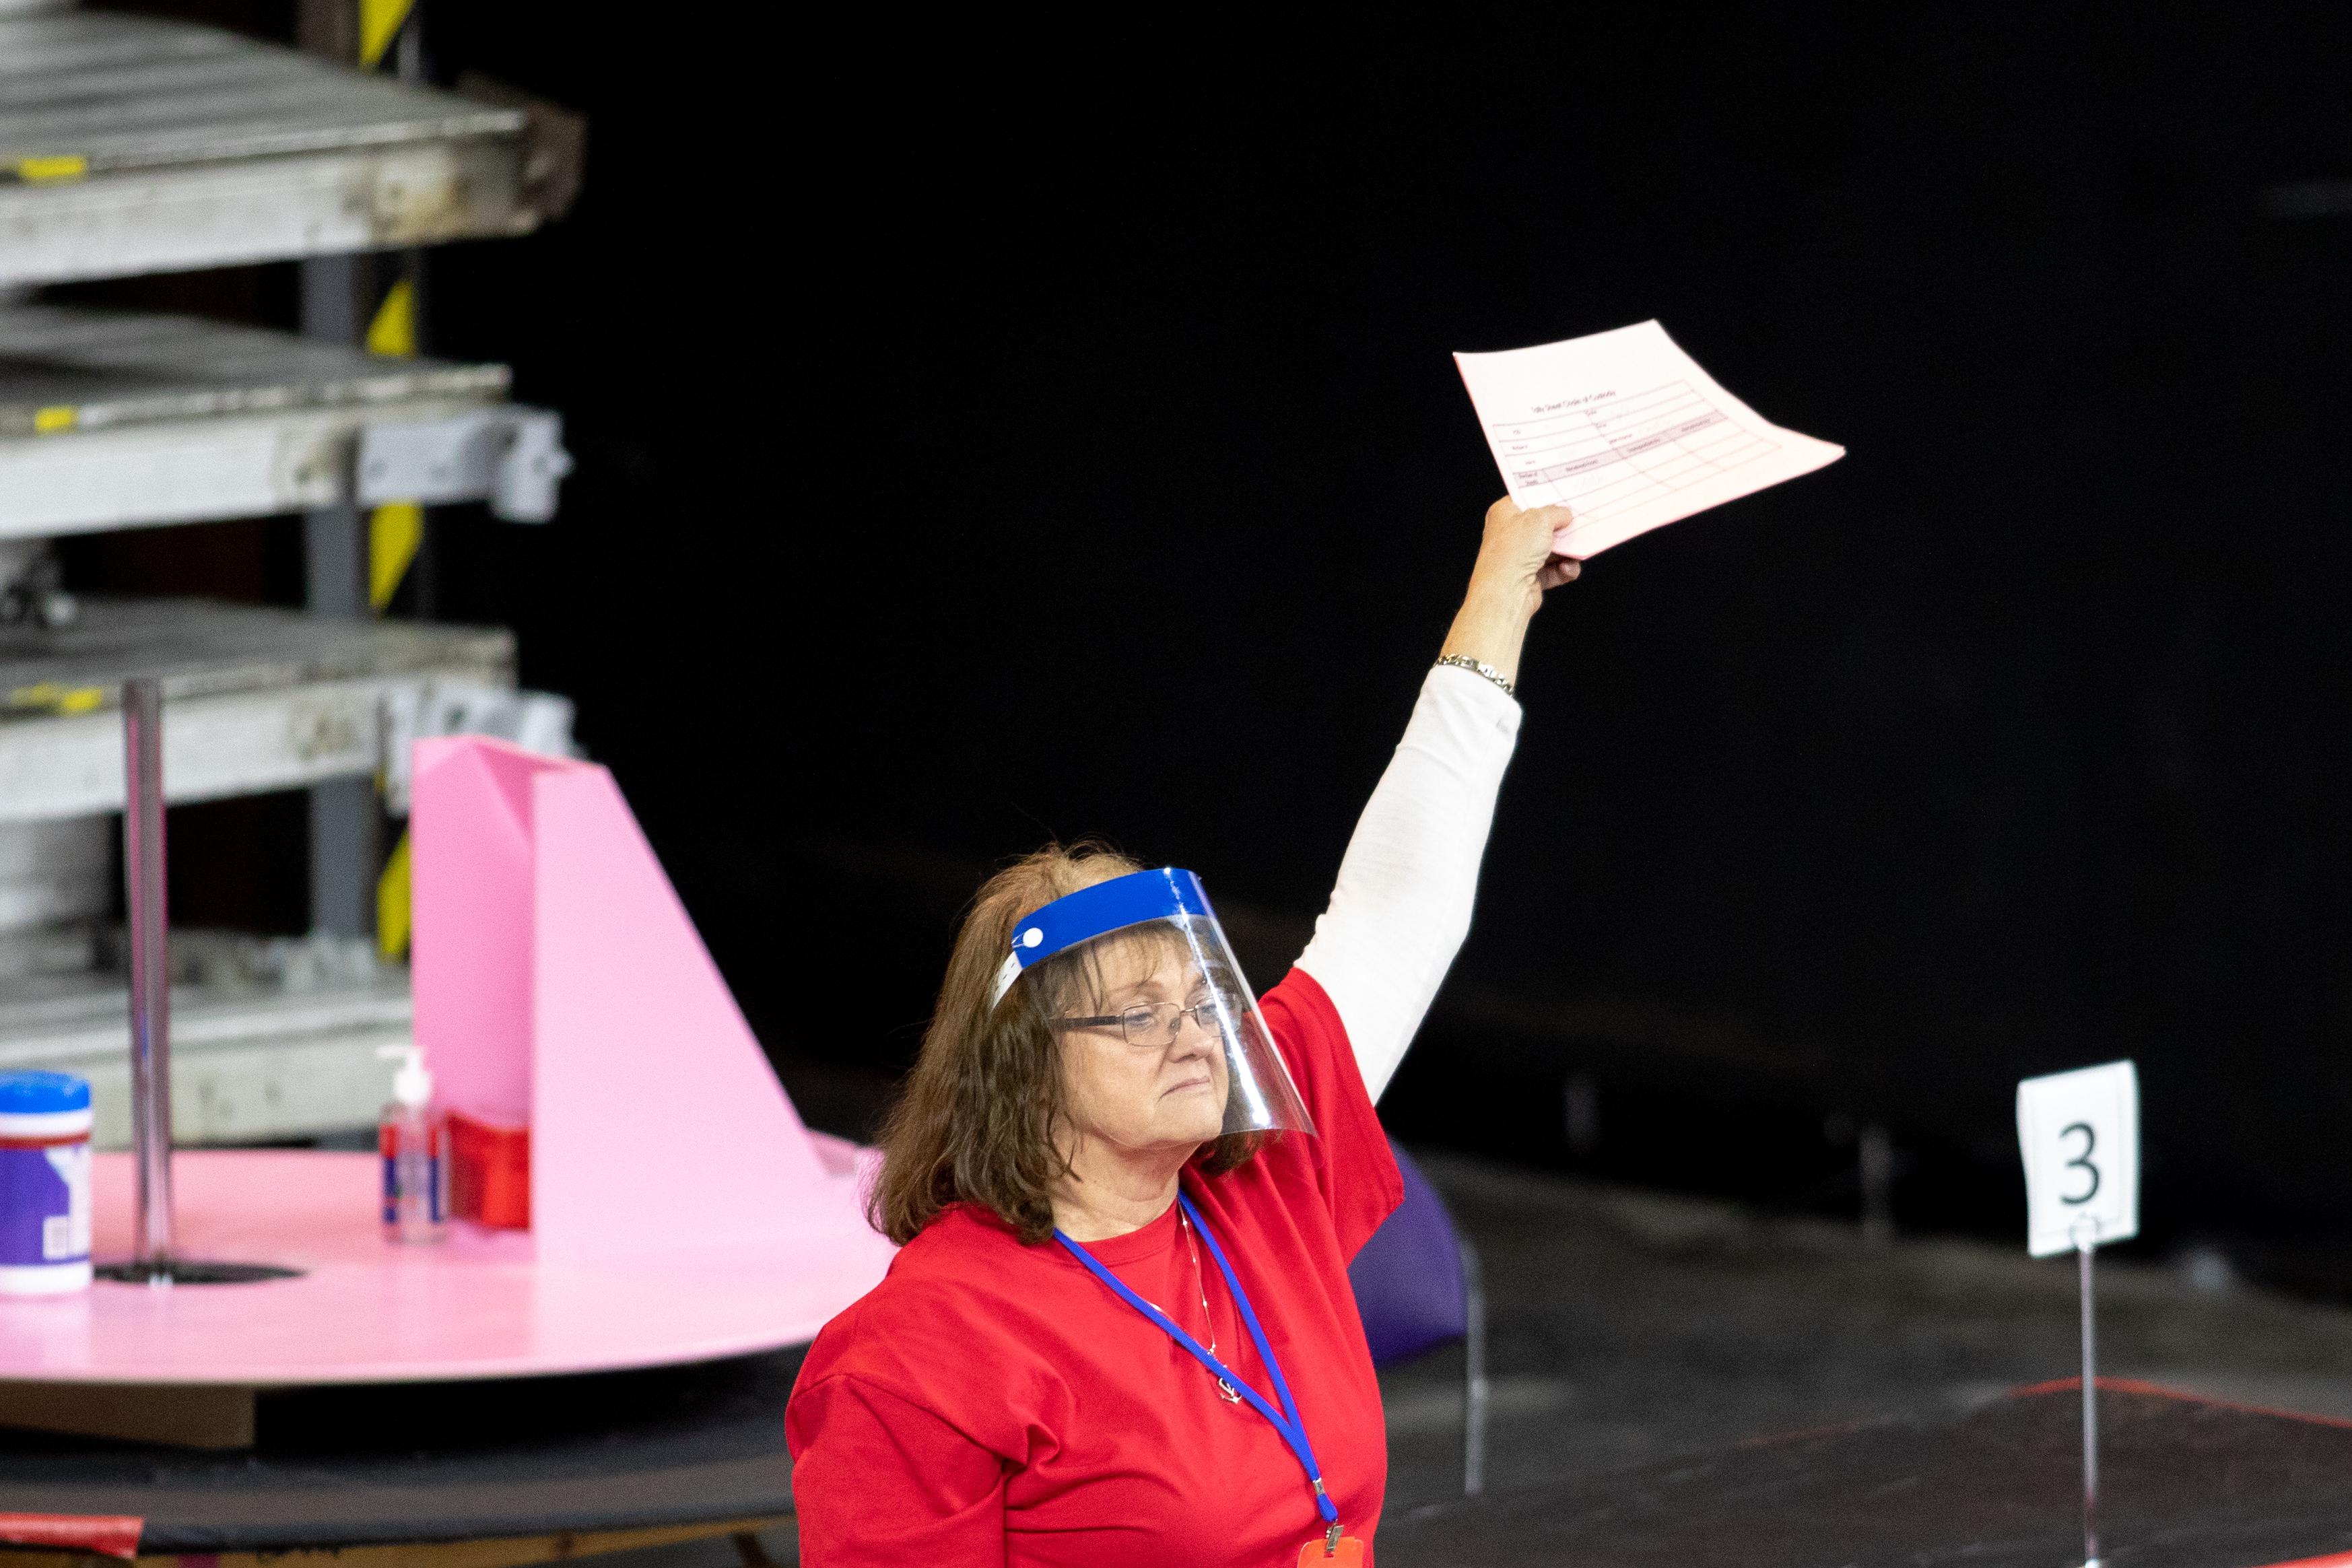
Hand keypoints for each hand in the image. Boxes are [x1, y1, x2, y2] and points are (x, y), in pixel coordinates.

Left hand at [1438, 498, 1578, 690]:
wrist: (1506, 592)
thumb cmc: (1513, 551)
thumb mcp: (1540, 519)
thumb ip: (1556, 512)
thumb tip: (1565, 514)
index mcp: (1504, 513)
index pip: (1525, 499)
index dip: (1545, 497)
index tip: (1565, 497)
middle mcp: (1510, 535)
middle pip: (1543, 526)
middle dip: (1562, 528)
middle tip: (1577, 525)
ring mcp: (1520, 557)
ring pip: (1552, 549)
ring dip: (1567, 551)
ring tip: (1575, 551)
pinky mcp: (1531, 577)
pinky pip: (1555, 569)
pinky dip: (1564, 570)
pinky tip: (1567, 569)